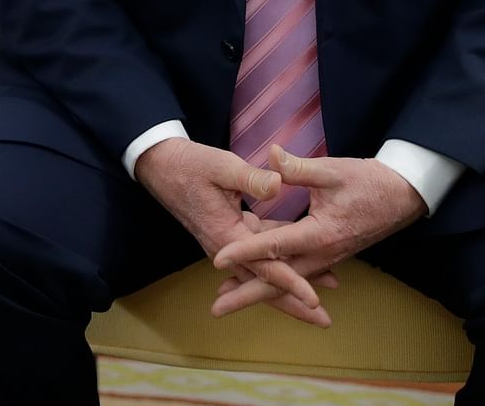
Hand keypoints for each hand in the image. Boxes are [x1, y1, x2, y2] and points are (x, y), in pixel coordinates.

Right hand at [135, 138, 331, 327]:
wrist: (161, 165)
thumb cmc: (189, 164)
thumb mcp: (220, 165)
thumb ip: (250, 178)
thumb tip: (278, 186)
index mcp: (225, 235)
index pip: (263, 266)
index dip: (290, 283)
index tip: (315, 299)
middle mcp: (226, 248)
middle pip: (264, 282)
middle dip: (293, 302)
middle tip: (324, 320)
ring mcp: (227, 243)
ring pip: (262, 271)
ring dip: (290, 281)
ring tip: (323, 288)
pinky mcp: (230, 234)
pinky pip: (257, 255)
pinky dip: (279, 260)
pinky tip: (300, 259)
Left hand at [209, 146, 427, 317]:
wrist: (402, 195)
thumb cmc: (368, 181)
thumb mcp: (333, 171)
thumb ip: (298, 167)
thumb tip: (270, 154)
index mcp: (320, 234)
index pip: (275, 247)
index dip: (245, 252)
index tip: (218, 260)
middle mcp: (321, 253)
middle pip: (278, 281)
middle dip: (246, 295)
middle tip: (215, 309)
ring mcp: (324, 256)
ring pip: (285, 279)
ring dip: (257, 287)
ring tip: (225, 295)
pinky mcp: (325, 252)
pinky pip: (295, 268)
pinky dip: (274, 273)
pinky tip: (253, 270)